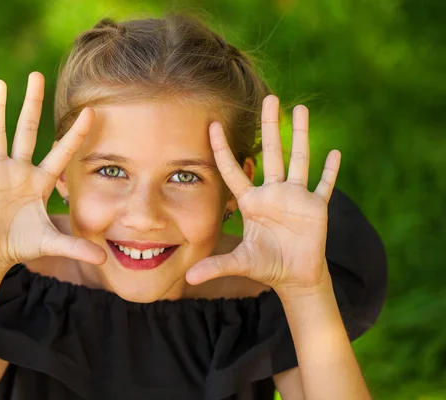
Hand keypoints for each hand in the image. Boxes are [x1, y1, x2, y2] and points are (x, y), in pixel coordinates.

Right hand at [0, 72, 105, 270]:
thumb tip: (103, 260)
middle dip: (32, 104)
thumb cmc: (23, 243)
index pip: (62, 151)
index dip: (76, 134)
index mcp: (40, 180)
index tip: (91, 111)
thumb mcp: (50, 244)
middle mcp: (19, 170)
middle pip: (26, 130)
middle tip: (37, 75)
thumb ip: (75, 248)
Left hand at [186, 95, 339, 290]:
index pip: (233, 170)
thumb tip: (188, 279)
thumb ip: (216, 266)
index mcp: (252, 202)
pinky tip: (334, 151)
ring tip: (300, 109)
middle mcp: (273, 193)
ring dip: (301, 136)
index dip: (223, 149)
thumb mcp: (240, 263)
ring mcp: (296, 198)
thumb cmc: (265, 266)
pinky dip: (330, 170)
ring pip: (299, 160)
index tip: (212, 124)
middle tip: (269, 98)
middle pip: (271, 153)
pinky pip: (324, 185)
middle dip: (270, 126)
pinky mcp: (316, 208)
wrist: (293, 276)